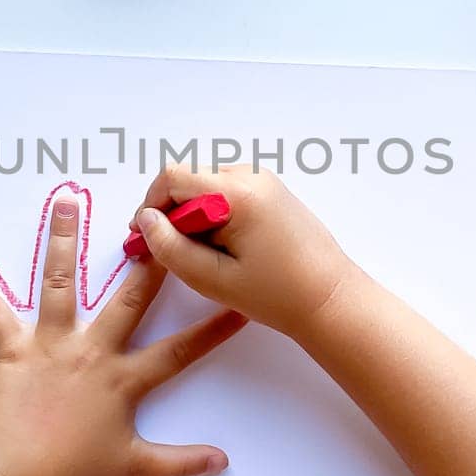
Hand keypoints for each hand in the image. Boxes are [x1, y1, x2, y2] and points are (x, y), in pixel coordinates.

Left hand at [0, 194, 246, 475]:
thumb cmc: (72, 471)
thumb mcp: (133, 466)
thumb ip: (179, 462)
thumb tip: (221, 462)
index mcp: (124, 379)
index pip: (180, 351)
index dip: (213, 329)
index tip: (240, 304)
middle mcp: (92, 352)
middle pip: (129, 298)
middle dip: (150, 259)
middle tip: (163, 222)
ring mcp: (51, 345)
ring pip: (62, 283)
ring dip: (63, 239)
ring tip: (66, 199)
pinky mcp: (13, 348)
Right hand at [131, 167, 364, 341]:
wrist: (331, 300)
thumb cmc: (277, 295)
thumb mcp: (213, 279)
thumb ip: (171, 247)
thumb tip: (146, 220)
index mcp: (238, 193)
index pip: (173, 176)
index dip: (150, 204)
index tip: (143, 237)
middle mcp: (252, 175)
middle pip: (189, 178)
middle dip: (172, 212)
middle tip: (169, 252)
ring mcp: (265, 181)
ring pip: (207, 185)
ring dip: (194, 214)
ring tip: (202, 255)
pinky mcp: (273, 192)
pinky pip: (228, 192)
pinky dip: (215, 213)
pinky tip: (224, 248)